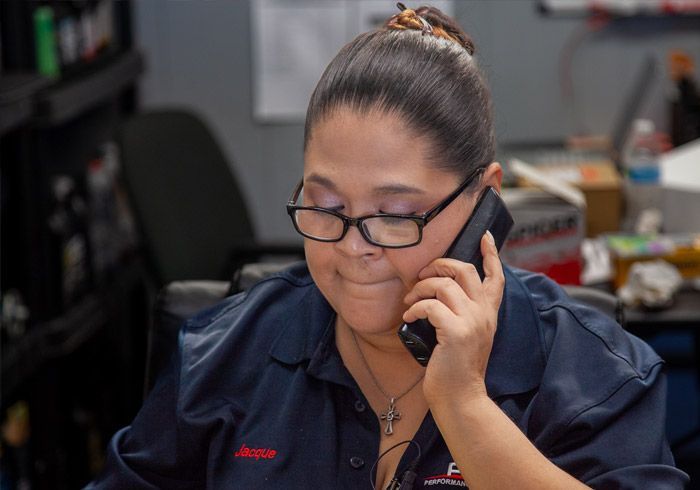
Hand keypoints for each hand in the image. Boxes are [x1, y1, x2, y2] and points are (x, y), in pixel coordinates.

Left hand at [402, 231, 504, 402]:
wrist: (460, 397)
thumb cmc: (456, 368)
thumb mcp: (468, 336)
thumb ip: (463, 314)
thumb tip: (441, 291)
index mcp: (488, 314)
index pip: (496, 277)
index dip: (491, 254)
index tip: (486, 237)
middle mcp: (484, 314)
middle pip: (465, 270)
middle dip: (440, 264)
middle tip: (423, 274)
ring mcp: (472, 322)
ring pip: (444, 284)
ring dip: (421, 288)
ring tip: (410, 299)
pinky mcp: (456, 332)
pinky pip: (430, 306)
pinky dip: (415, 307)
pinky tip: (409, 315)